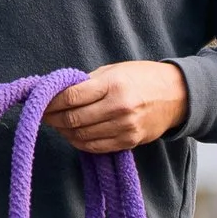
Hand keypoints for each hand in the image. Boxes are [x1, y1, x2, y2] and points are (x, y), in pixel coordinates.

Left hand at [43, 60, 188, 153]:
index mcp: (112, 85)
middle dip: (53, 118)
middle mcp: (118, 107)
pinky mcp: (129, 142)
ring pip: (82, 136)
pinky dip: (79, 142)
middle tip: (43, 115)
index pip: (71, 97)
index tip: (40, 101)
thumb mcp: (114, 70)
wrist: (177, 95)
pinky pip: (96, 147)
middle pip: (73, 119)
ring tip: (57, 124)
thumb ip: (87, 82)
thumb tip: (57, 92)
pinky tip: (73, 134)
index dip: (51, 101)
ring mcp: (125, 127)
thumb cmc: (142, 78)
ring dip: (64, 131)